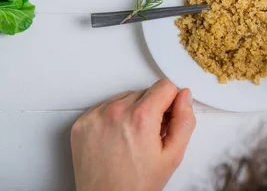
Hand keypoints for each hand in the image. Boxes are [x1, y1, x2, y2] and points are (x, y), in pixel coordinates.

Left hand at [71, 79, 195, 190]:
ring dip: (132, 112)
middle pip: (145, 92)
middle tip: (149, 136)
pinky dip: (112, 118)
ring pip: (125, 98)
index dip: (171, 103)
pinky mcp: (82, 122)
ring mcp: (95, 116)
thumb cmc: (136, 185)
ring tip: (131, 138)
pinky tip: (116, 138)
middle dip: (151, 109)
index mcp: (141, 117)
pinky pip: (104, 107)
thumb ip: (184, 121)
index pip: (165, 86)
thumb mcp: (173, 156)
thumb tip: (184, 97)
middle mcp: (116, 111)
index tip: (166, 120)